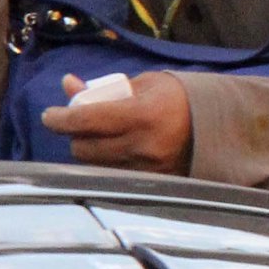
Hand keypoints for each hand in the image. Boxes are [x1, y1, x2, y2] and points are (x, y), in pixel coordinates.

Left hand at [38, 71, 192, 172]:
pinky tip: (113, 152)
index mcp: (141, 114)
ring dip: (89, 152)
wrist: (219, 126)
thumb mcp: (142, 84)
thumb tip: (68, 84)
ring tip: (97, 137)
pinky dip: (107, 165)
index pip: (86, 120)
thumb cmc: (176, 98)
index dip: (60, 119)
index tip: (49, 115)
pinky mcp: (154, 184)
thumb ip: (103, 88)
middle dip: (73, 136)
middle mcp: (144, 145)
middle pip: (85, 149)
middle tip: (76, 125)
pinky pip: (115, 177)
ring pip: (97, 167)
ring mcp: (149, 169)